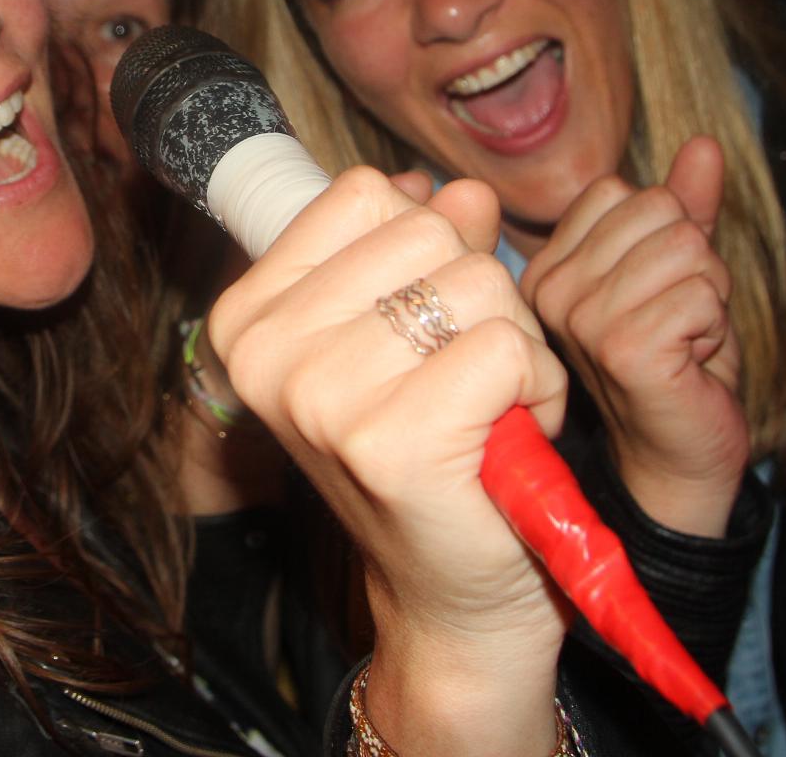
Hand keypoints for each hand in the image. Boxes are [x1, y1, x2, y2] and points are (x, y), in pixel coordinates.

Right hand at [207, 168, 567, 754]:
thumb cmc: (439, 452)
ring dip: (516, 346)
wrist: (455, 594)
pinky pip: (506, 346)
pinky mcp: (391, 443)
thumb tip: (466, 192)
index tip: (420, 328)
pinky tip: (507, 440)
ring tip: (487, 411)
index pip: (366, 195)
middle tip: (466, 380)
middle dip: (482, 297)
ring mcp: (320, 399)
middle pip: (429, 232)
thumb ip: (431, 246)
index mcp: (249, 316)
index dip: (428, 245)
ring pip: (477, 284)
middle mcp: (266, 353)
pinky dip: (536, 388)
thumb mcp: (416, 328)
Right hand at [519, 137, 749, 537]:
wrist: (681, 457)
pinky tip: (688, 364)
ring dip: (707, 298)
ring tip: (682, 344)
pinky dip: (713, 328)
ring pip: (686, 248)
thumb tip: (704, 144)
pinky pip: (700, 293)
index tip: (654, 299)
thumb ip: (688, 210)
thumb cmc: (679, 367)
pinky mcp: (620, 347)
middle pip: (658, 211)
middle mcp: (549, 288)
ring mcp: (579, 318)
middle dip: (695, 265)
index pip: (623, 191)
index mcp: (549, 267)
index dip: (666, 236)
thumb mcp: (683, 275)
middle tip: (675, 326)